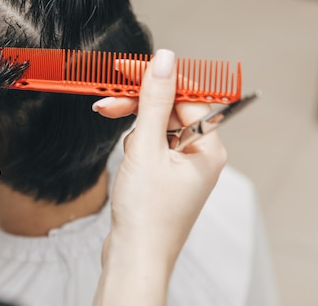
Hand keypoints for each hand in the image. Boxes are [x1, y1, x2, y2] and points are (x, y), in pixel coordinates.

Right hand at [93, 50, 227, 305]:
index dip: (158, 80)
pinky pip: (152, 146)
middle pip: (170, 111)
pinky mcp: (165, 177)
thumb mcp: (146, 147)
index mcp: (208, 148)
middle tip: (108, 100)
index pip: (187, 97)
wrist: (134, 256)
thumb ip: (154, 101)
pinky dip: (135, 144)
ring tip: (119, 141)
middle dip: (139, 105)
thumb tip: (164, 61)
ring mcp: (182, 168)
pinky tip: (126, 158)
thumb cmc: (147, 213)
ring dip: (134, 126)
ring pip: (157, 127)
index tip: (131, 69)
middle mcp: (200, 156)